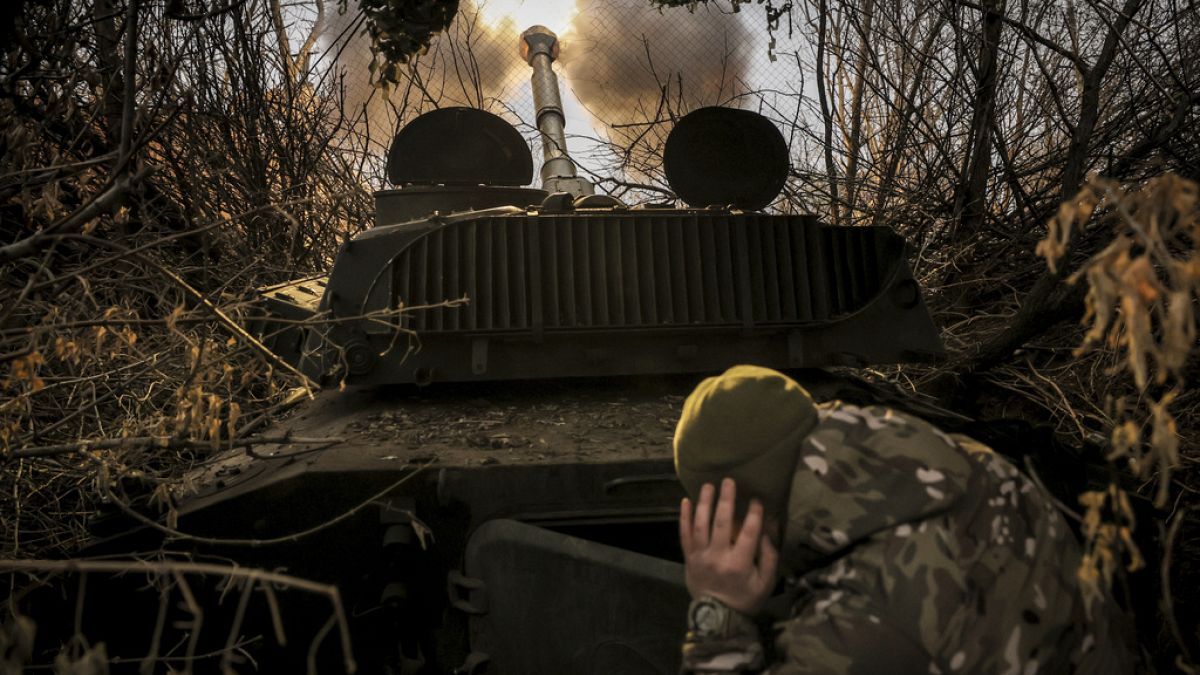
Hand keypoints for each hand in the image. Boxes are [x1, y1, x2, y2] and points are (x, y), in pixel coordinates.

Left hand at [679, 478, 779, 614]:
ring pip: (700, 525)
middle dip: (725, 500)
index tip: (756, 499)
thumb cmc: (745, 598)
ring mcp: (700, 556)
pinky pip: (684, 535)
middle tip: (728, 481)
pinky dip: (684, 517)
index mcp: (739, 564)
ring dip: (704, 503)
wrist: (717, 617)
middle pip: (721, 523)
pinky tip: (686, 501)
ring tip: (708, 485)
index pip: (747, 533)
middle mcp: (718, 557)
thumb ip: (769, 557)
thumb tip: (768, 531)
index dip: (753, 514)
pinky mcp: (689, 558)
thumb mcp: (765, 583)